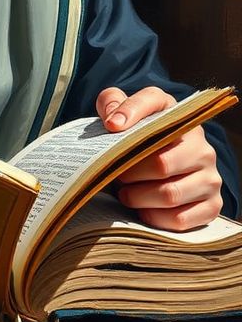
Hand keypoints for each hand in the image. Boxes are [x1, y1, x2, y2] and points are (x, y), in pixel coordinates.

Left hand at [96, 86, 222, 230]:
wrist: (158, 176)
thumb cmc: (137, 147)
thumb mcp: (123, 121)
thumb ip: (112, 104)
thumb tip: (113, 120)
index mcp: (180, 119)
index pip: (154, 102)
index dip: (130, 113)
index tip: (111, 127)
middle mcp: (202, 147)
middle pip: (161, 163)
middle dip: (129, 174)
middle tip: (117, 176)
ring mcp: (210, 178)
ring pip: (169, 194)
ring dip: (138, 198)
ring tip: (127, 194)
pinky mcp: (211, 206)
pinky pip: (179, 218)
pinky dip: (154, 218)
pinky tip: (144, 210)